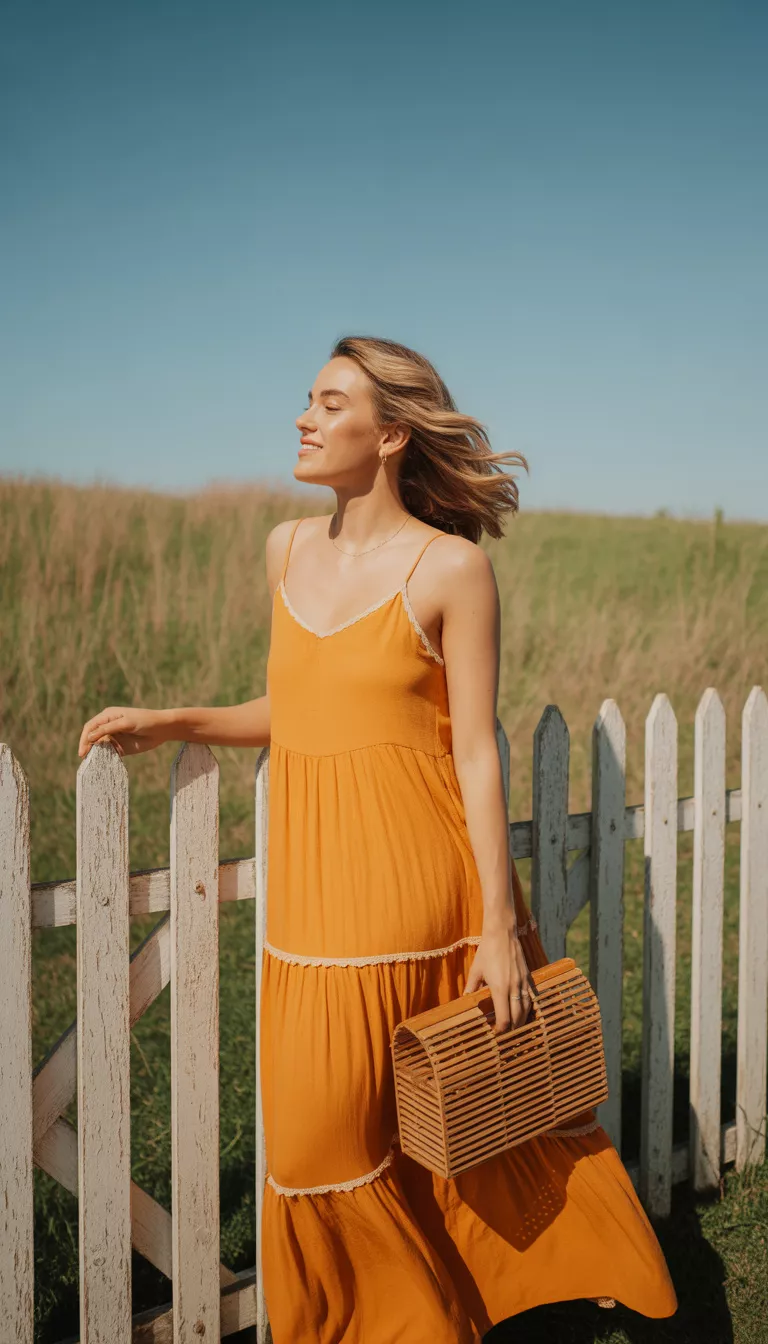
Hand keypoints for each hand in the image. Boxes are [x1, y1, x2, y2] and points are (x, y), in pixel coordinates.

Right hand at [77, 706, 166, 758]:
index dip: (84, 739)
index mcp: (108, 716)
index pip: (90, 727)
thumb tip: (90, 736)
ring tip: (93, 764)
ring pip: (99, 746)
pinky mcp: (120, 747)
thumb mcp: (126, 723)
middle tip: (86, 760)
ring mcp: (114, 737)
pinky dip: (105, 758)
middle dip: (88, 747)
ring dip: (96, 754)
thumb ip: (108, 729)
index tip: (83, 752)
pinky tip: (103, 764)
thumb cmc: (145, 720)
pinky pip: (109, 753)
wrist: (162, 729)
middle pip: (92, 737)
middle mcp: (108, 726)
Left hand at [463, 917, 536, 1033]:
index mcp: (499, 988)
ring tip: (516, 1027)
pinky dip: (529, 1007)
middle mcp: (514, 988)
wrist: (502, 933)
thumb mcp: (476, 970)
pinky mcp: (528, 976)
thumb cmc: (487, 951)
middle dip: (512, 1028)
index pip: (504, 1018)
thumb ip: (471, 987)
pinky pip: (531, 997)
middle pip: (517, 1017)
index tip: (496, 1033)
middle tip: (506, 1035)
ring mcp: (523, 982)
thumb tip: (464, 1000)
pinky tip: (525, 1011)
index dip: (501, 1029)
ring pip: (526, 1009)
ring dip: (522, 1020)